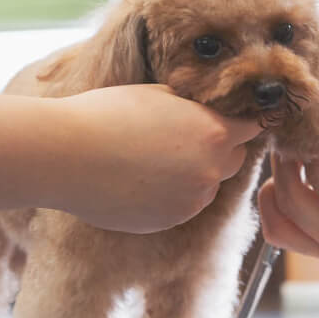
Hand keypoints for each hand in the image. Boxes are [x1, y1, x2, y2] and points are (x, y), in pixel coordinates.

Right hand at [54, 85, 260, 232]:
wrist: (66, 154)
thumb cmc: (108, 113)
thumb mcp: (160, 95)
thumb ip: (195, 108)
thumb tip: (210, 111)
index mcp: (214, 133)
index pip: (251, 128)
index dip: (238, 122)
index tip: (226, 118)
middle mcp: (210, 172)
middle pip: (233, 160)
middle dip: (219, 148)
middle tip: (182, 136)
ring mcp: (189, 202)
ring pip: (206, 186)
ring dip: (192, 174)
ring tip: (151, 158)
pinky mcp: (165, 222)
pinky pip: (180, 206)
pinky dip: (169, 195)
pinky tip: (137, 178)